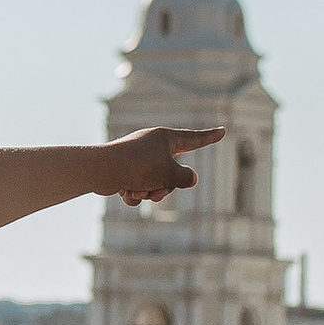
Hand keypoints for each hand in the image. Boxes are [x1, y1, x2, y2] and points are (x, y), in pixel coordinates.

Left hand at [96, 126, 221, 203]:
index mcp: (166, 138)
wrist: (102, 170)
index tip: (222, 131)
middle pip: (172, 172)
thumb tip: (192, 179)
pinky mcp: (125, 169)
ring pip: (154, 183)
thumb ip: (185, 178)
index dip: (210, 137)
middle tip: (154, 190)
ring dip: (148, 192)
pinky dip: (134, 193)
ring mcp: (138, 157)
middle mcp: (153, 145)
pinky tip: (124, 191)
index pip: (195, 138)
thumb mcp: (169, 173)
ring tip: (136, 188)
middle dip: (164, 187)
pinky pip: (138, 187)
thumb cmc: (138, 166)